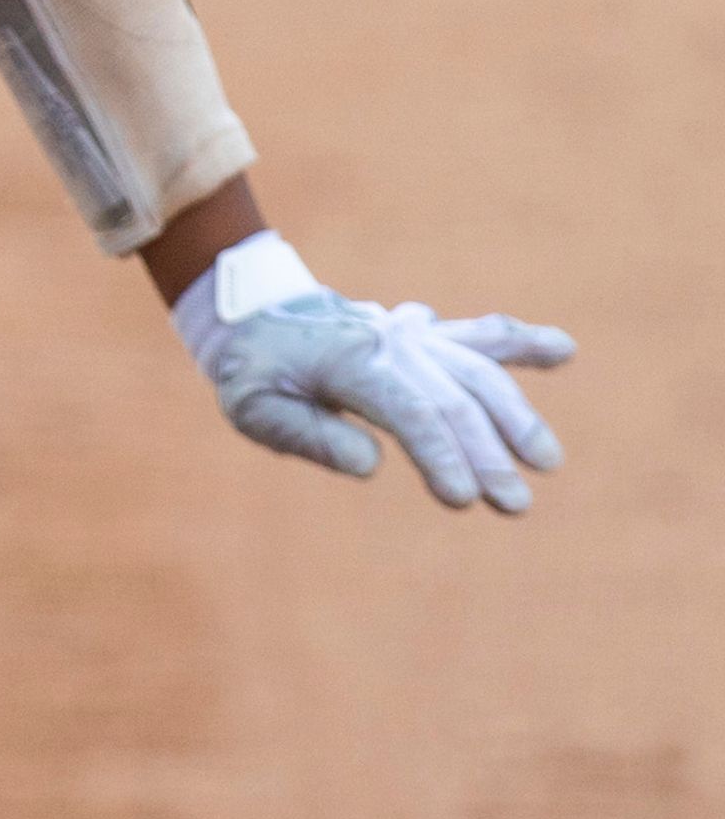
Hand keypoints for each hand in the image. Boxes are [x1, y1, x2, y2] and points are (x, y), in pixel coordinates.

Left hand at [180, 249, 573, 513]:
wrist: (256, 314)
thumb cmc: (255, 370)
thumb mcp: (255, 407)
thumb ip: (308, 435)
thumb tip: (370, 465)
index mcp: (348, 360)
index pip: (408, 409)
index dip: (439, 453)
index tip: (462, 497)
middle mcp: (391, 342)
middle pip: (452, 397)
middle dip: (485, 453)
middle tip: (513, 505)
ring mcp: (414, 335)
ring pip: (478, 370)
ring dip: (516, 415)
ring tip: (546, 463)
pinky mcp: (429, 336)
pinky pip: (480, 335)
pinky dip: (521, 341)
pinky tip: (563, 349)